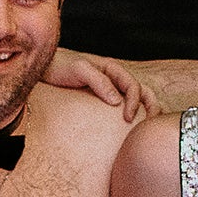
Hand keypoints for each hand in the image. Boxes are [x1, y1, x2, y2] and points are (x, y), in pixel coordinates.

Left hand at [43, 48, 159, 123]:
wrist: (45, 69)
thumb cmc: (60, 67)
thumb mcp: (79, 70)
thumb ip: (99, 81)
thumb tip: (117, 101)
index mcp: (113, 69)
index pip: (134, 86)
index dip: (135, 103)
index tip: (128, 119)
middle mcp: (114, 79)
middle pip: (142, 91)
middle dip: (151, 107)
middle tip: (149, 125)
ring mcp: (109, 89)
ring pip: (135, 99)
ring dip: (145, 111)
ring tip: (145, 129)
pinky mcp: (102, 99)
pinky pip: (122, 106)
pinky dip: (132, 114)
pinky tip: (128, 129)